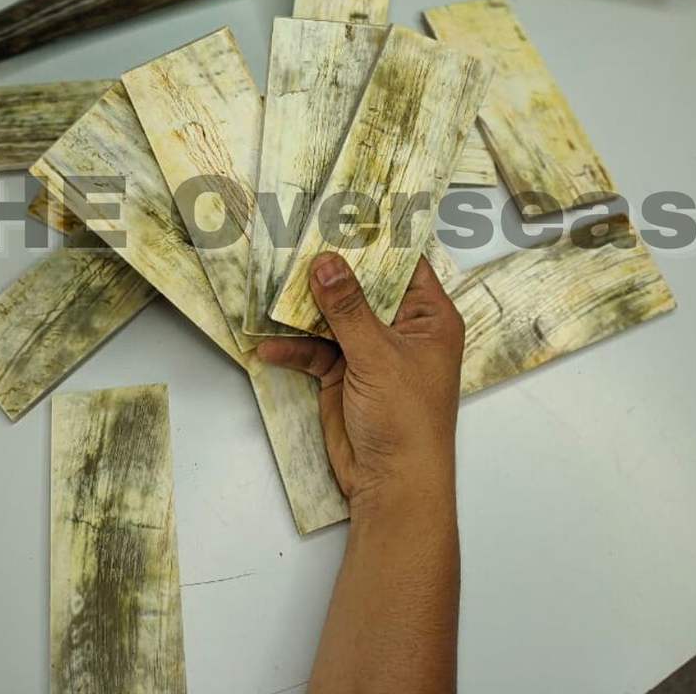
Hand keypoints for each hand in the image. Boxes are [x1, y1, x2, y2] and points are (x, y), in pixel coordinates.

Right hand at [257, 252, 463, 513]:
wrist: (392, 484)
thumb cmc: (407, 418)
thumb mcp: (378, 356)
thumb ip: (348, 308)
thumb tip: (325, 261)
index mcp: (428, 317)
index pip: (404, 265)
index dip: (376, 240)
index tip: (342, 212)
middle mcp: (400, 328)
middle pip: (361, 287)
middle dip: (328, 270)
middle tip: (293, 239)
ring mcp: (369, 350)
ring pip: (332, 316)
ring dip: (303, 308)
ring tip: (269, 288)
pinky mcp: (343, 373)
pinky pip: (314, 350)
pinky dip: (292, 349)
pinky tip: (267, 347)